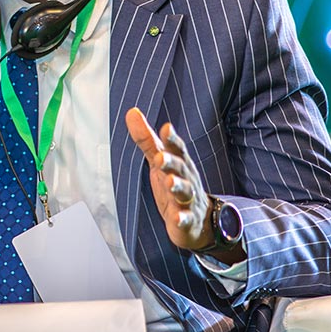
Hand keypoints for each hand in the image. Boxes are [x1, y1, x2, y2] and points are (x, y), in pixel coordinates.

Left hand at [125, 107, 211, 251]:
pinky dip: (182, 218)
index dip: (172, 139)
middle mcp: (186, 178)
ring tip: (170, 183)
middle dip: (171, 162)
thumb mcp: (159, 160)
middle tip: (159, 157)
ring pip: (184, 192)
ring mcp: (188, 200)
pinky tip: (177, 218)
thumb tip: (131, 112)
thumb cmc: (175, 182)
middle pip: (180, 168)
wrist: (199, 220)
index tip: (166, 128)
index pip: (177, 148)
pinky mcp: (187, 220)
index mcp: (179, 162)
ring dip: (178, 187)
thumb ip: (147, 139)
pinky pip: (186, 219)